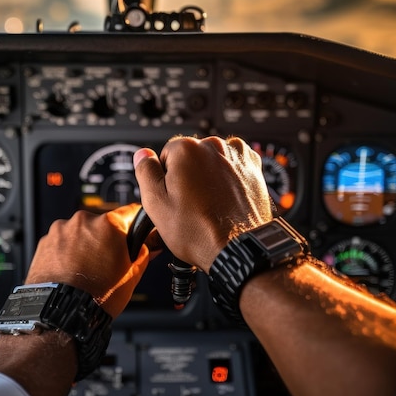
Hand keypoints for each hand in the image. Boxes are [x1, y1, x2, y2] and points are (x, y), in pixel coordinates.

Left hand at [25, 203, 151, 317]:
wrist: (62, 312)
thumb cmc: (96, 296)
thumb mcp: (131, 276)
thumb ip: (144, 254)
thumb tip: (148, 246)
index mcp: (108, 224)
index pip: (130, 212)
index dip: (136, 223)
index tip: (135, 229)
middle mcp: (82, 221)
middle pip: (101, 224)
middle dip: (106, 239)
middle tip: (108, 262)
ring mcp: (61, 230)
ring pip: (80, 233)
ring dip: (84, 245)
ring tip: (86, 271)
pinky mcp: (44, 242)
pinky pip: (62, 242)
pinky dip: (66, 253)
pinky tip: (71, 271)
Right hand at [133, 135, 272, 272]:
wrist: (237, 248)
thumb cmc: (199, 231)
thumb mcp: (156, 203)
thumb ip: (145, 172)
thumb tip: (142, 155)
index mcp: (186, 149)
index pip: (166, 154)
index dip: (166, 179)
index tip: (173, 196)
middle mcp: (213, 147)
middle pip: (191, 156)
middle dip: (188, 175)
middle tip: (189, 204)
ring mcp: (236, 157)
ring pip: (212, 161)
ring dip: (208, 177)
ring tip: (208, 205)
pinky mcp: (253, 169)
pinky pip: (233, 167)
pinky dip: (228, 179)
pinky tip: (223, 199)